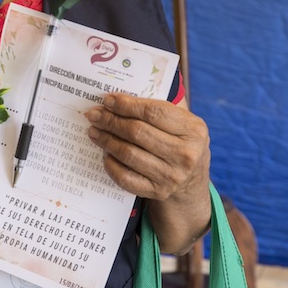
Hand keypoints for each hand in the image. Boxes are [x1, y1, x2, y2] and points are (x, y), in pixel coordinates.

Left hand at [85, 93, 210, 253]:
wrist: (192, 184)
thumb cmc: (181, 144)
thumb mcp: (183, 124)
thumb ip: (160, 108)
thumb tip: (121, 96)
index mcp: (194, 130)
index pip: (153, 112)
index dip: (126, 105)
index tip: (107, 100)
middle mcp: (185, 154)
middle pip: (137, 132)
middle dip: (110, 121)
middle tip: (94, 115)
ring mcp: (171, 176)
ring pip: (128, 154)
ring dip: (106, 140)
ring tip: (94, 131)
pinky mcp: (157, 192)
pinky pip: (125, 177)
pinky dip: (111, 164)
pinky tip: (105, 153)